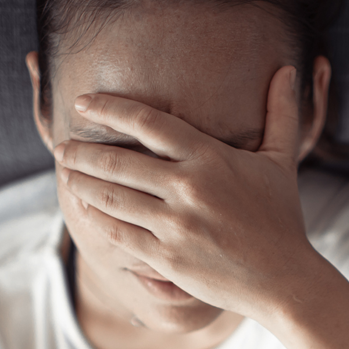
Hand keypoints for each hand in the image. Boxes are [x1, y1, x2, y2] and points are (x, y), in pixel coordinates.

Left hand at [54, 66, 322, 320]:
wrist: (283, 279)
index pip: (148, 122)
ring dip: (81, 183)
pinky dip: (97, 219)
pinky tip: (85, 209)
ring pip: (112, 197)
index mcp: (211, 157)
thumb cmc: (281, 219)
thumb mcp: (282, 161)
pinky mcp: (167, 258)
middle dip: (81, 151)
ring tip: (65, 174)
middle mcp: (189, 187)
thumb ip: (280, 113)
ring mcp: (175, 225)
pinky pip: (119, 233)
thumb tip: (287, 69)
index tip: (83, 103)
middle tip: (61, 146)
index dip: (109, 108)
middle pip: (118, 160)